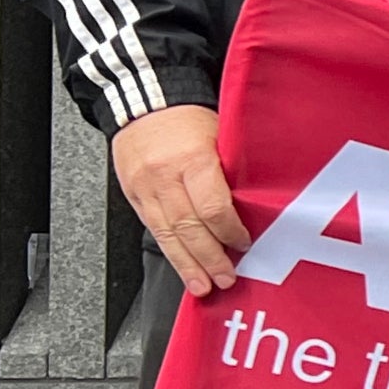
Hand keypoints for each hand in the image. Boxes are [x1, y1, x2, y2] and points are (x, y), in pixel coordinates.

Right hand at [114, 105, 249, 294]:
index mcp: (192, 159)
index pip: (211, 206)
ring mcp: (143, 187)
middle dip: (208, 258)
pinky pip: (153, 228)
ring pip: (166, 233)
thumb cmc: (190, 118)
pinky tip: (182, 267)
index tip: (244, 244)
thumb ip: (233, 172)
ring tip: (201, 286)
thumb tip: (256, 208)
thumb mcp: (221, 136)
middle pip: (187, 226)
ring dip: (186, 264)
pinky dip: (170, 251)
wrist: (145, 102)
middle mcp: (163, 176)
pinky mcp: (133, 194)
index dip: (228, 231)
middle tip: (225, 279)